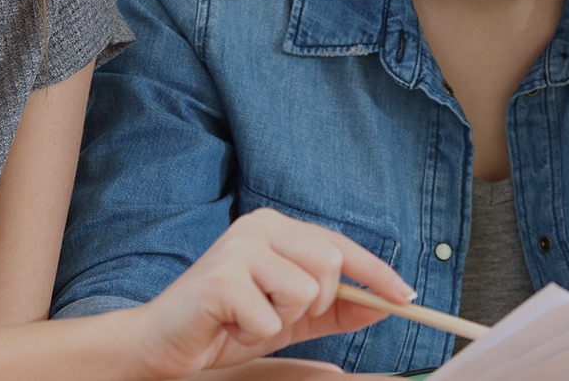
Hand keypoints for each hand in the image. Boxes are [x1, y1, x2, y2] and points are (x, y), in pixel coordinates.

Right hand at [128, 209, 415, 378]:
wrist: (162, 342)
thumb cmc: (224, 324)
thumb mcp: (290, 318)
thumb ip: (335, 309)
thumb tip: (383, 304)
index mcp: (275, 227)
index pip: (340, 245)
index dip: (377, 273)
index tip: (406, 297)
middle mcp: (258, 227)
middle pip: (330, 265)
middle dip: (316, 303)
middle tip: (278, 314)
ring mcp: (238, 248)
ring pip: (306, 291)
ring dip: (282, 320)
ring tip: (248, 318)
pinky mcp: (222, 278)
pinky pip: (272, 318)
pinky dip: (255, 334)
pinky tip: (229, 326)